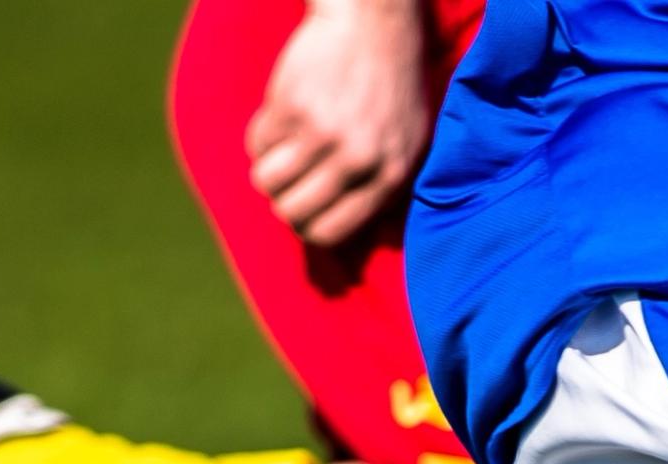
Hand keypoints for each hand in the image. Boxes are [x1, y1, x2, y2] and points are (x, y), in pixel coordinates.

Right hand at [244, 0, 433, 247]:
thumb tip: (347, 234)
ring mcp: (322, 133)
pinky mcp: (290, 105)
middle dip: (282, 201)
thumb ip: (384, 187)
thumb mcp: (410, 143)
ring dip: (266, 171)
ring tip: (281, 151)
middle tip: (288, 180)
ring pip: (266, 180)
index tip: (302, 212)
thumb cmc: (393, 85)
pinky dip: (261, 137)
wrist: (373, 25)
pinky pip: (257, 143)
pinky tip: (280, 118)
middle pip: (293, 212)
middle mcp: (356, 160)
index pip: (331, 232)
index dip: (308, 227)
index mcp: (388, 175)